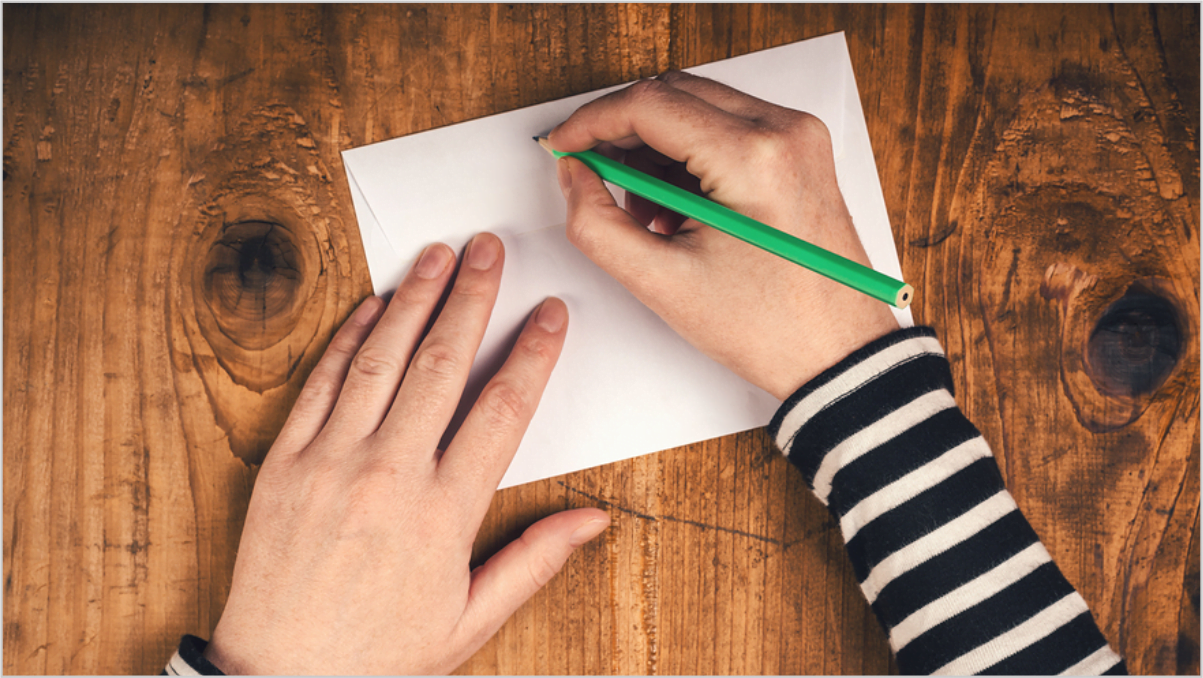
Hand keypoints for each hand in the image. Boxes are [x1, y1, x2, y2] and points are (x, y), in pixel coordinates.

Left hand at [202, 233, 609, 674]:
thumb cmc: (379, 654)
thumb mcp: (471, 618)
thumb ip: (534, 560)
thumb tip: (593, 520)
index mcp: (443, 514)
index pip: (503, 410)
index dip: (534, 354)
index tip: (550, 315)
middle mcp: (389, 474)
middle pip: (444, 365)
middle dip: (474, 298)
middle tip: (491, 250)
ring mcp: (332, 461)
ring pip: (383, 359)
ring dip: (415, 300)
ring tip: (439, 256)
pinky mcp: (286, 462)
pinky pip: (322, 383)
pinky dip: (350, 338)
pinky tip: (375, 306)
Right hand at [549, 72, 899, 399]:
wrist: (837, 354)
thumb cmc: (770, 328)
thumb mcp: (663, 283)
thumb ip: (598, 224)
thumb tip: (574, 177)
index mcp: (754, 157)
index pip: (649, 105)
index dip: (591, 122)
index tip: (564, 146)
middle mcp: (785, 131)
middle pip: (674, 93)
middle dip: (622, 131)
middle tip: (593, 175)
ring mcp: (799, 137)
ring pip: (699, 106)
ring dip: (656, 145)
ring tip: (647, 212)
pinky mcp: (801, 152)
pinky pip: (729, 127)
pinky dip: (691, 155)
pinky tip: (680, 207)